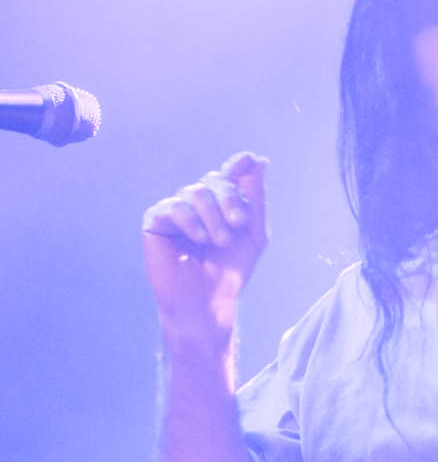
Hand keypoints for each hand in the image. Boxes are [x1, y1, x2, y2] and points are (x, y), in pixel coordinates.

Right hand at [142, 152, 268, 352]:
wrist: (208, 302)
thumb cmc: (230, 271)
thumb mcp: (253, 235)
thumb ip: (256, 199)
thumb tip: (259, 160)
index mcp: (221, 204)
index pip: (228, 175)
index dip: (236, 165)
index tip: (247, 159)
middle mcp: (197, 204)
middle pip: (213, 180)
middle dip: (230, 198)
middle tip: (239, 222)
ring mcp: (175, 210)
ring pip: (195, 192)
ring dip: (213, 216)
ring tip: (218, 242)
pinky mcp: (156, 222)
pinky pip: (173, 207)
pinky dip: (191, 221)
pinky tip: (199, 240)